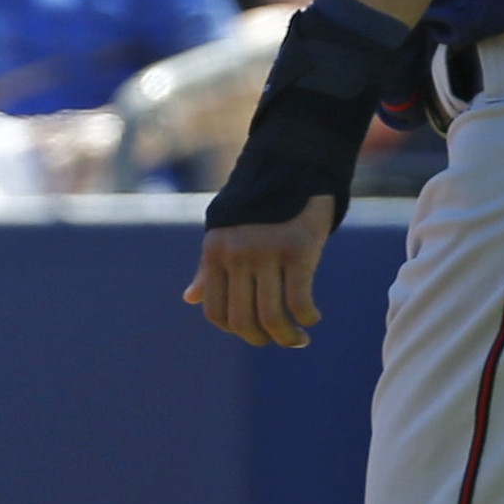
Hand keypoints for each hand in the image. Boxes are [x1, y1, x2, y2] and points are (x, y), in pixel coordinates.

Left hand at [184, 195, 335, 345]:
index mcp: (215, 252)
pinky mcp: (297, 250)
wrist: (294, 163)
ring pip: (272, 317)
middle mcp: (236, 255)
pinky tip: (314, 316)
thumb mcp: (225, 231)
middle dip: (262, 339)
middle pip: (243, 321)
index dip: (237, 330)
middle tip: (283, 340)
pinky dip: (307, 317)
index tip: (257, 331)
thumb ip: (208, 267)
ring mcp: (266, 253)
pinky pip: (299, 300)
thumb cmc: (260, 204)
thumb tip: (190, 298)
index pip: (215, 312)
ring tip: (299, 338)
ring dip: (288, 338)